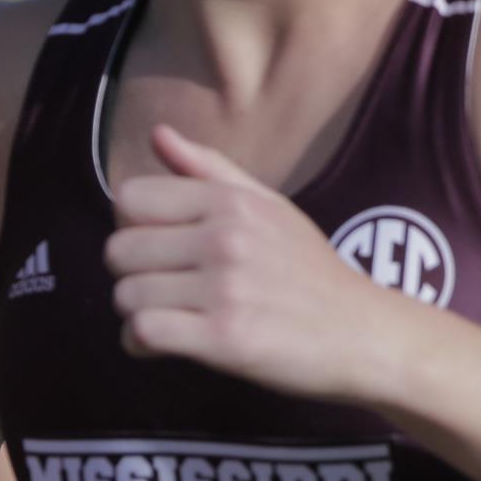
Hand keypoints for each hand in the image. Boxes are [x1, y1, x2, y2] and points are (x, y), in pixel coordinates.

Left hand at [105, 124, 423, 402]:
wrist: (361, 333)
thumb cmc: (309, 271)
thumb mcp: (269, 206)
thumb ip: (207, 168)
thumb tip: (156, 134)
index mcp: (230, 201)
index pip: (129, 198)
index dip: (132, 226)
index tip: (158, 249)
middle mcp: (225, 238)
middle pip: (119, 250)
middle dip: (131, 274)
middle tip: (163, 289)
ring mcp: (225, 289)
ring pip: (126, 295)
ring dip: (135, 314)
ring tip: (166, 318)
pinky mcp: (225, 338)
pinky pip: (143, 332)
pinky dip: (140, 343)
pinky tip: (162, 345)